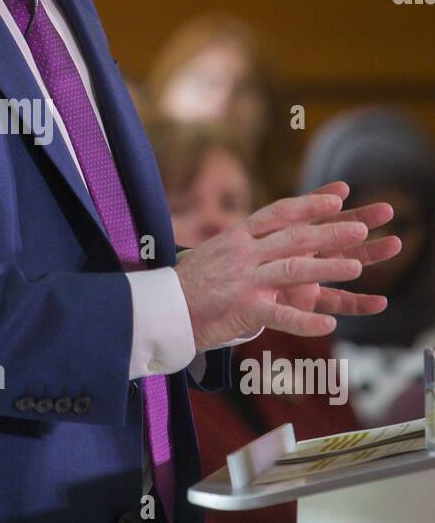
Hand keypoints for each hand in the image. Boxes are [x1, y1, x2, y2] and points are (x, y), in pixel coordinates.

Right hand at [175, 180, 400, 349]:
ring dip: (326, 268)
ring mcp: (244, 281)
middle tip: (361, 228)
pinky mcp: (243, 309)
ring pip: (292, 270)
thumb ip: (246, 241)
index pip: (280, 213)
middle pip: (294, 238)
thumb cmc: (190, 282)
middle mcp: (243, 253)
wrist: (161, 308)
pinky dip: (306, 321)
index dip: (311, 204)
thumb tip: (270, 229)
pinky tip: (329, 325)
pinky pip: (280, 315)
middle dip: (330, 233)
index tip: (339, 197)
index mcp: (238, 236)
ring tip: (356, 267)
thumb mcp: (217, 251)